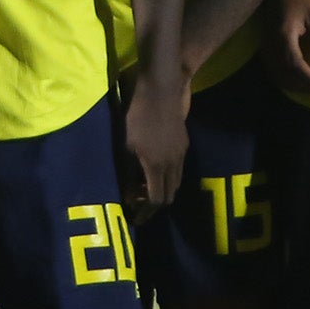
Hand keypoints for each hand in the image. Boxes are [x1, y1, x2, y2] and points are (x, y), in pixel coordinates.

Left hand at [121, 69, 190, 208]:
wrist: (161, 91)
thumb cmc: (136, 116)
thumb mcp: (125, 146)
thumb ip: (127, 172)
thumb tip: (128, 195)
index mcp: (157, 167)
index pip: (156, 200)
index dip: (146, 212)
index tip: (136, 218)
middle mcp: (173, 164)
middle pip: (170, 194)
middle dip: (155, 203)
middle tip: (138, 202)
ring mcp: (181, 153)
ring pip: (176, 181)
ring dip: (163, 188)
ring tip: (145, 185)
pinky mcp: (184, 143)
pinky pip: (178, 168)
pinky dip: (168, 176)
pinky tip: (154, 167)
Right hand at [266, 0, 309, 96]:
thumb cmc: (298, 0)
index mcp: (285, 37)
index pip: (296, 65)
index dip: (309, 80)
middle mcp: (272, 46)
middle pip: (285, 75)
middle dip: (304, 86)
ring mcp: (266, 49)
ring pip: (277, 75)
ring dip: (294, 86)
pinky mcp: (265, 49)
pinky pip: (273, 71)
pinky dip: (285, 80)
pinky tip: (297, 81)